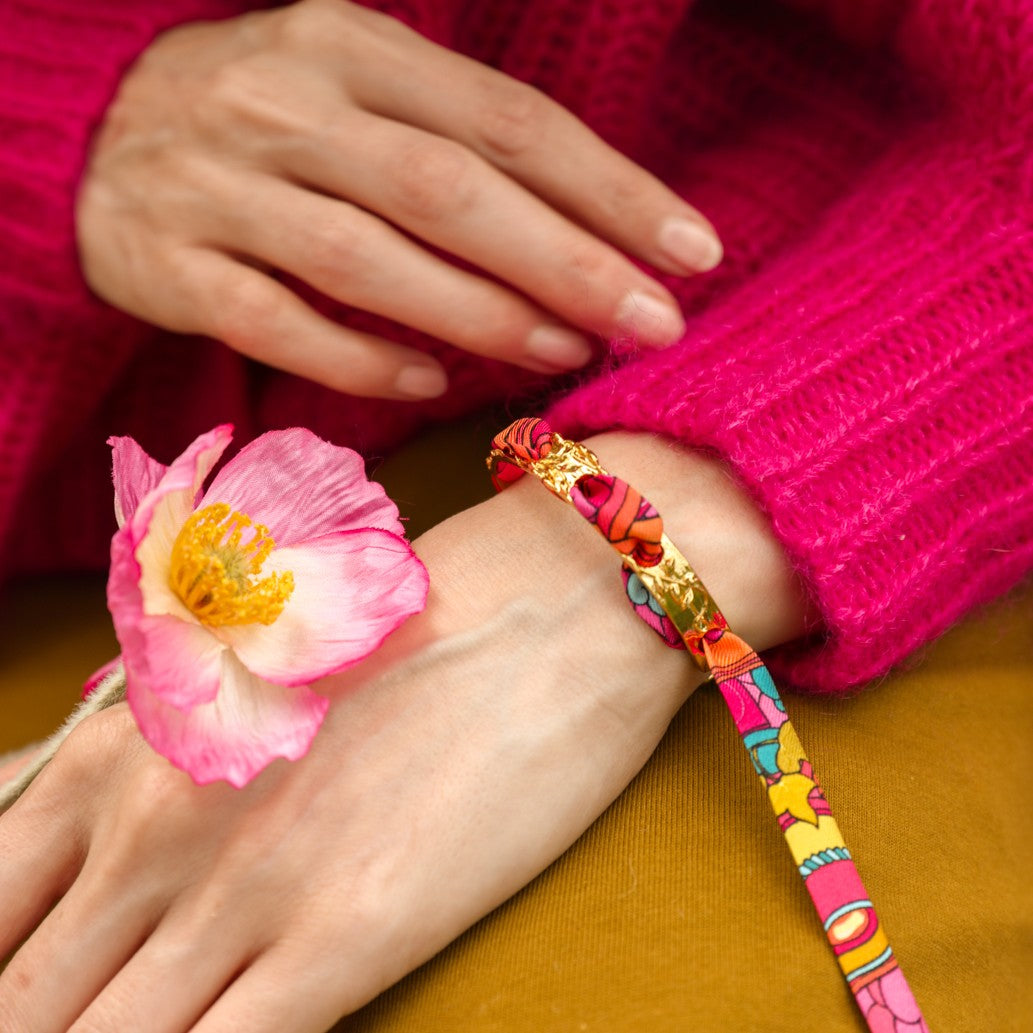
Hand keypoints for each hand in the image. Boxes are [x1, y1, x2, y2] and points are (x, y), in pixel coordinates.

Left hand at [0, 434, 804, 1031]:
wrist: (551, 599)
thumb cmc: (407, 618)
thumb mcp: (248, 666)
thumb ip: (148, 756)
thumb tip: (89, 838)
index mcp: (120, 752)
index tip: (30, 996)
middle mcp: (152, 829)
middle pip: (23, 1006)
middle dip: (36, 1027)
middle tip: (74, 1022)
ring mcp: (244, 890)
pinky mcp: (348, 935)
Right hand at [75, 0, 721, 400]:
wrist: (95, 140)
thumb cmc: (265, 121)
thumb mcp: (356, 87)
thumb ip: (454, 142)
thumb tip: (582, 232)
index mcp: (348, 45)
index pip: (505, 122)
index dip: (607, 188)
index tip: (690, 248)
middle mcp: (283, 105)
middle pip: (450, 193)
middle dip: (567, 262)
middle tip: (655, 319)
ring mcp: (219, 189)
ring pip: (368, 261)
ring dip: (481, 313)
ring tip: (565, 348)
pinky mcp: (172, 268)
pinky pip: (279, 324)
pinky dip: (362, 357)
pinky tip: (432, 379)